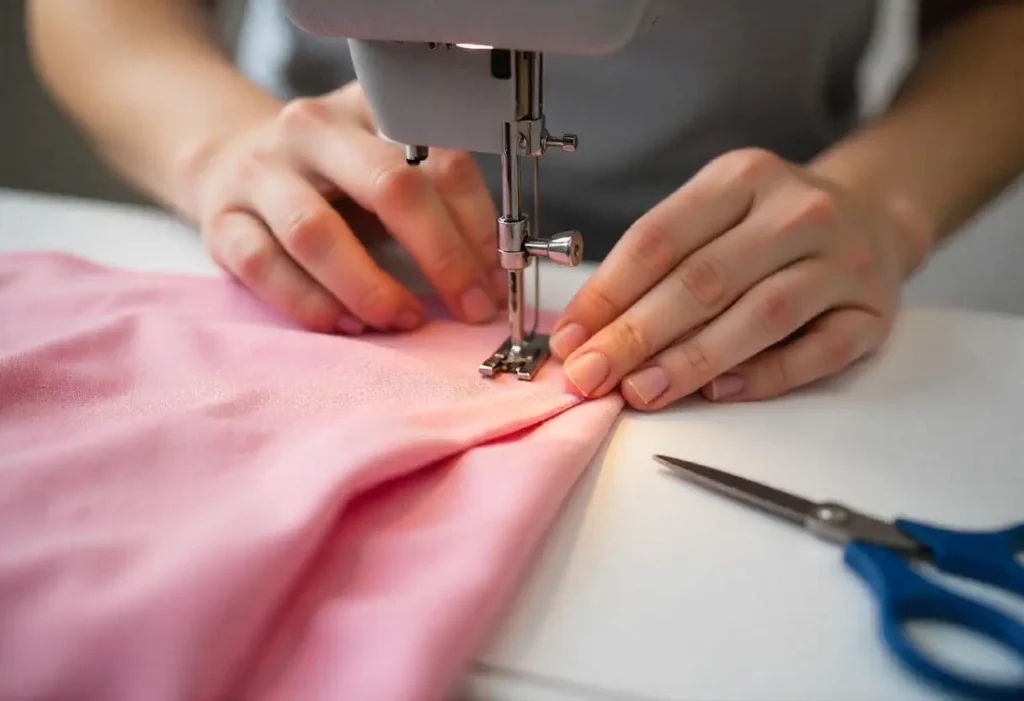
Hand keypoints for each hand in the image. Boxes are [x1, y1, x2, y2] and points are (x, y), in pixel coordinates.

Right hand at [191, 82, 503, 333]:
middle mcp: (313, 129)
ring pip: (317, 231)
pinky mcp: (222, 219)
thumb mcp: (386, 169)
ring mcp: (260, 171)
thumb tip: (488, 277)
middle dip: (439, 255)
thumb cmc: (330, 178)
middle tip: (466, 306)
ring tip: (403, 319)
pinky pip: (263, 266)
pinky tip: (345, 324)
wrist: (232, 161)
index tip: (493, 279)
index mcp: (369, 109)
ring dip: (370, 287)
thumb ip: (437, 208)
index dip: (476, 226)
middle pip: (387, 186)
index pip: (439, 158)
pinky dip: (309, 303)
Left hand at [548, 148, 930, 408]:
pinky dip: (765, 376)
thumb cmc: (771, 226)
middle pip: (704, 280)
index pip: (660, 238)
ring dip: (692, 359)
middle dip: (636, 334)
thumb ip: (657, 267)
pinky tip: (719, 393)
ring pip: (760, 315)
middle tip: (591, 375)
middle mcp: (797, 211)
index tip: (569, 338)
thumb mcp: (715, 216)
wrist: (874, 217)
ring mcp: (842, 260)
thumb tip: (586, 334)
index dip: (607, 293)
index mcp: (742, 177)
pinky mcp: (872, 311)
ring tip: (641, 390)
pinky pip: (817, 352)